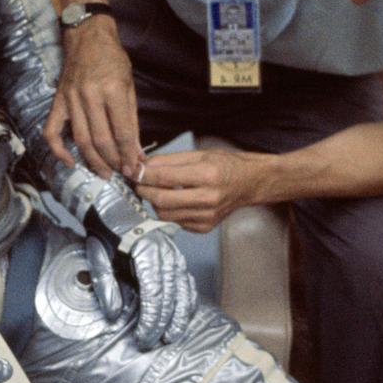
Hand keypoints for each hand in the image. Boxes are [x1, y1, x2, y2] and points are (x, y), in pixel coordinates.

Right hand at [44, 18, 142, 179]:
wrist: (87, 37)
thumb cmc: (113, 60)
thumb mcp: (129, 86)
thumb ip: (132, 120)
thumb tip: (136, 150)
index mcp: (112, 89)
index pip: (121, 131)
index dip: (129, 154)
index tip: (134, 169)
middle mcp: (90, 95)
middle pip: (101, 139)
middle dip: (113, 161)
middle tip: (121, 173)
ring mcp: (70, 99)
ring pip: (80, 139)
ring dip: (93, 161)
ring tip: (104, 173)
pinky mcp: (58, 101)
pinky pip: (52, 130)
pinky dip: (58, 149)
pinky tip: (70, 161)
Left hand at [83, 182, 197, 349]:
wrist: (112, 204)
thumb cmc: (104, 230)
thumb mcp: (98, 254)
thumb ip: (105, 284)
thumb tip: (113, 314)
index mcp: (146, 249)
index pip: (154, 291)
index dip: (151, 318)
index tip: (144, 337)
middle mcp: (165, 250)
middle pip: (170, 293)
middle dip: (163, 322)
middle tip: (152, 342)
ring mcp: (173, 252)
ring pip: (183, 288)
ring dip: (179, 314)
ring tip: (172, 335)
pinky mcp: (175, 255)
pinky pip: (187, 279)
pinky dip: (188, 299)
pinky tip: (184, 314)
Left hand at [133, 147, 270, 231]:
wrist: (249, 183)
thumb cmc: (225, 165)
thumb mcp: (198, 154)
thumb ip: (168, 161)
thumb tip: (143, 166)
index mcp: (208, 175)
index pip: (165, 178)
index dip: (144, 175)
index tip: (133, 171)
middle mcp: (209, 199)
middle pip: (162, 201)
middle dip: (144, 191)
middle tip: (139, 183)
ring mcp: (207, 216)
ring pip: (165, 214)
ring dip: (155, 202)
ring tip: (158, 189)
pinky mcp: (205, 227)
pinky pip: (175, 222)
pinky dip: (169, 211)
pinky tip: (176, 199)